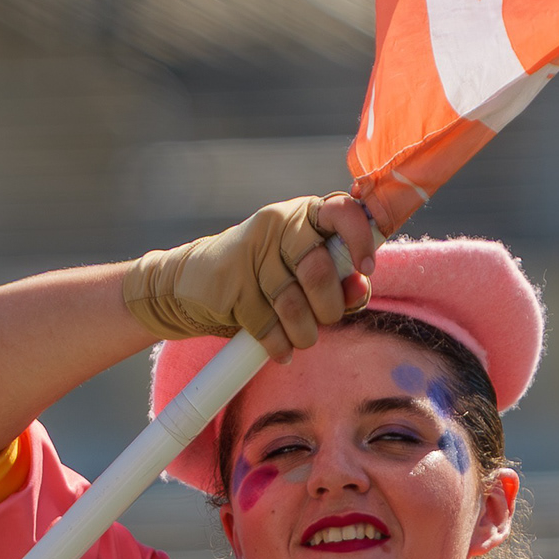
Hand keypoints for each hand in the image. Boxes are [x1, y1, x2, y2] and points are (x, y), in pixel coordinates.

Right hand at [121, 196, 377, 356]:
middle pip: (320, 267)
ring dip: (303, 333)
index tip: (365, 269)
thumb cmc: (263, 282)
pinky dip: (277, 344)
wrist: (192, 286)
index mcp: (306, 215)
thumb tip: (360, 286)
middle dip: (329, 307)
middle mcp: (279, 224)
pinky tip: (278, 348)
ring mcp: (252, 250)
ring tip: (300, 338)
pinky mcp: (231, 281)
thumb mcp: (306, 278)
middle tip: (324, 319)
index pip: (343, 211)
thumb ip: (341, 283)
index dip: (360, 239)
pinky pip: (267, 323)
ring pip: (293, 302)